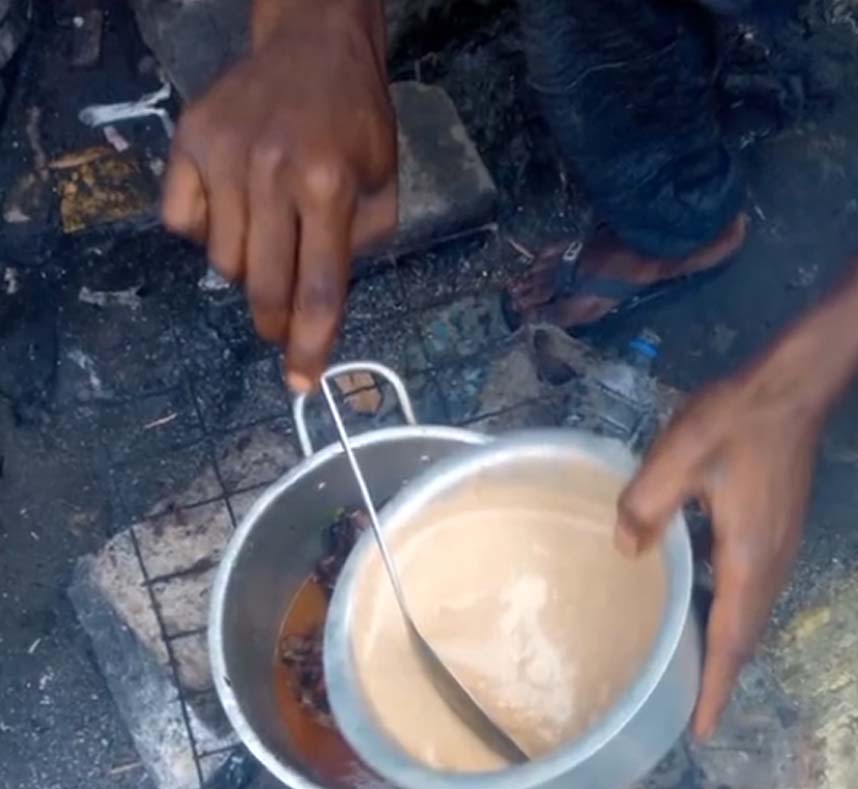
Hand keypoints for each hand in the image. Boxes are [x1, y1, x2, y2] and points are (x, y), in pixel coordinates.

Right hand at [161, 0, 396, 389]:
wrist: (312, 44)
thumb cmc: (354, 122)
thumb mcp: (383, 187)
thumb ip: (358, 251)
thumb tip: (320, 312)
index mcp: (329, 186)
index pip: (319, 290)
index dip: (309, 347)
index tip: (301, 383)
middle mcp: (272, 172)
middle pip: (263, 288)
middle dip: (273, 324)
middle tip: (278, 327)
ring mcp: (223, 156)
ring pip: (221, 262)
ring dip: (244, 270)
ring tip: (265, 236)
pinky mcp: (187, 142)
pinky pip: (182, 224)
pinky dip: (203, 233)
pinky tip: (230, 210)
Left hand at [616, 361, 823, 738]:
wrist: (792, 386)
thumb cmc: (735, 421)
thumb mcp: (677, 458)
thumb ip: (645, 507)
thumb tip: (626, 552)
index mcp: (748, 560)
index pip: (731, 641)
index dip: (716, 688)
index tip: (702, 732)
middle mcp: (770, 566)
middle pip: (744, 638)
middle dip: (719, 678)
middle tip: (689, 714)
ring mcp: (779, 549)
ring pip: (749, 616)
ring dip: (724, 648)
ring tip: (690, 672)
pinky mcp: (776, 532)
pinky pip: (749, 591)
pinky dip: (727, 615)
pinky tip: (697, 607)